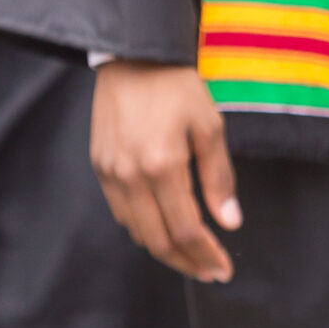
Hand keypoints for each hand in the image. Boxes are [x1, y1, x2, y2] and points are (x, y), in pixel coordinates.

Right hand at [90, 61, 240, 281]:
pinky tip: (163, 225)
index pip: (186, 230)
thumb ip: (219, 177)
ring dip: (165, 250)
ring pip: (136, 232)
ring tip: (190, 254)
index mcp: (162, 165)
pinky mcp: (99, 167)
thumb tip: (229, 222)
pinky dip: (143, 228)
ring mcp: (110, 174)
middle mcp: (131, 176)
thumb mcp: (209, 125)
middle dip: (187, 263)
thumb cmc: (175, 85)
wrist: (133, 56)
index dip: (206, 255)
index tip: (223, 268)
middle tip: (209, 271)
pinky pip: (121, 212)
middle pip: (158, 241)